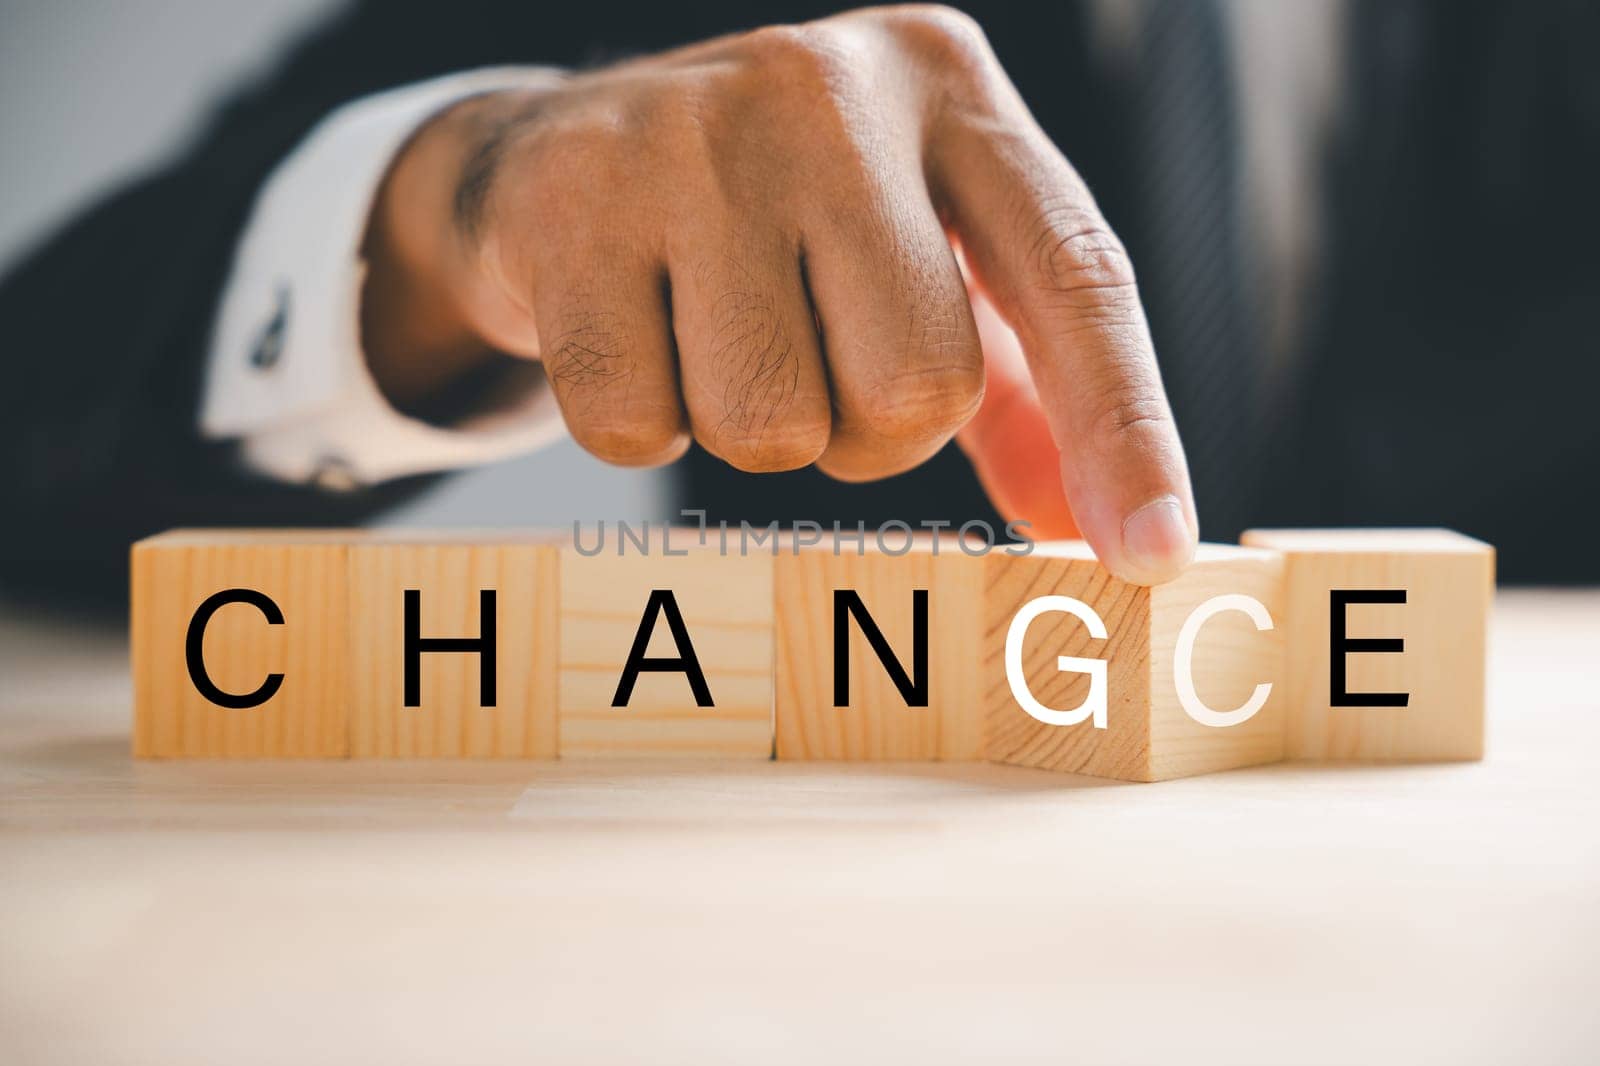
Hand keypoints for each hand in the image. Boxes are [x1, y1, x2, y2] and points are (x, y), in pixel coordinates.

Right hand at [362, 4, 1196, 583]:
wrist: (561, 157)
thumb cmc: (776, 229)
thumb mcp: (915, 263)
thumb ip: (1018, 390)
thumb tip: (1109, 541)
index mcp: (951, 90)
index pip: (1075, 280)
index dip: (1125, 431)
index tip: (1151, 560)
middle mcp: (833, 91)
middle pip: (916, 392)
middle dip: (866, 433)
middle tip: (810, 359)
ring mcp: (691, 138)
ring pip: (773, 427)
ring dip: (753, 431)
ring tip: (712, 337)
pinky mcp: (569, 203)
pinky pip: (634, 428)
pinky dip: (637, 419)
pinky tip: (629, 329)